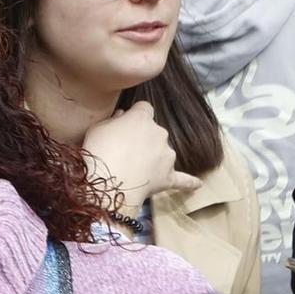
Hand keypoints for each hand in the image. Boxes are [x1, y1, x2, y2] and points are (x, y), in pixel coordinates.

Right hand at [82, 102, 202, 216]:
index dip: (135, 116)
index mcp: (142, 118)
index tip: (125, 124)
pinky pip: (182, 179)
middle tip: (124, 150)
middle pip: (154, 132)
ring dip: (154, 157)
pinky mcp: (169, 176)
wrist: (110, 181)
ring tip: (134, 170)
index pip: (144, 108)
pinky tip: (197, 185)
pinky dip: (189, 182)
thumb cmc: (99, 150)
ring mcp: (167, 155)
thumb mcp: (97, 128)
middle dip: (143, 139)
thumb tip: (122, 117)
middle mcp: (160, 133)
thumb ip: (112, 121)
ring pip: (163, 152)